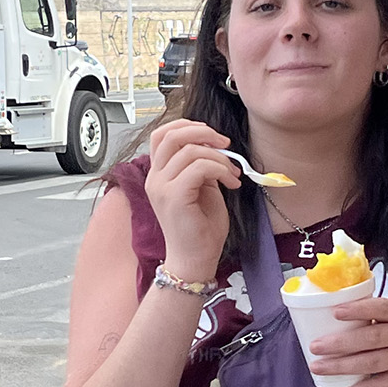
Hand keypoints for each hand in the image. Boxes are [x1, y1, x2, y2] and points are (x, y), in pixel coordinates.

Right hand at [142, 120, 240, 281]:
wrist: (195, 260)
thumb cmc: (200, 230)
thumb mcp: (202, 189)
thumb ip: (201, 166)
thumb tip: (214, 146)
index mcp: (158, 175)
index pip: (161, 135)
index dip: (187, 126)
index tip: (212, 136)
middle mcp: (155, 179)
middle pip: (170, 135)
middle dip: (203, 132)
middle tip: (225, 144)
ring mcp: (161, 187)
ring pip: (190, 151)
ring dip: (219, 158)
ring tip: (232, 175)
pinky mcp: (174, 197)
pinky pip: (200, 167)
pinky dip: (221, 170)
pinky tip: (231, 184)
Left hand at [305, 295, 387, 386]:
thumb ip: (368, 322)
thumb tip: (320, 319)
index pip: (382, 307)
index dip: (359, 309)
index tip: (335, 312)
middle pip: (373, 337)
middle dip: (341, 342)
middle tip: (315, 346)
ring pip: (370, 363)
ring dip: (340, 366)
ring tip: (317, 367)